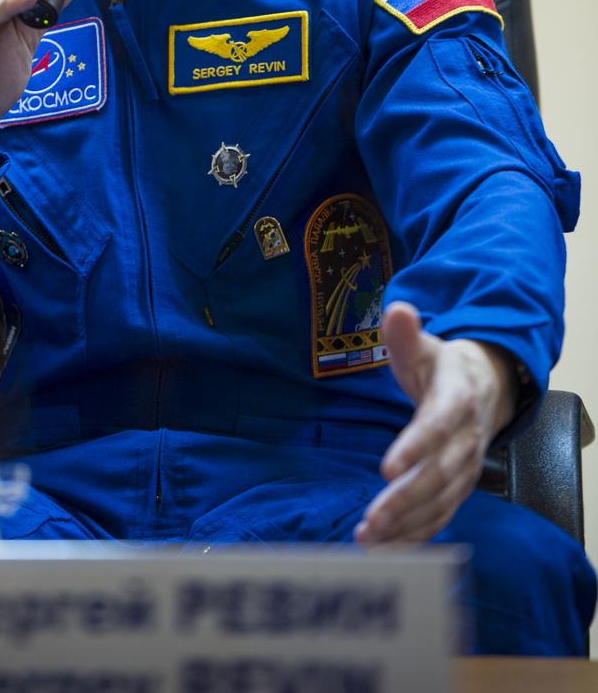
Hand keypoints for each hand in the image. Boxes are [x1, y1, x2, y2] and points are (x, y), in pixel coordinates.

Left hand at [354, 301, 515, 544]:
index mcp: (456, 399)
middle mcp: (466, 438)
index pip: (437, 426)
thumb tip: (398, 309)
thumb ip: (406, 334)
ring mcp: (466, 466)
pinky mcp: (460, 486)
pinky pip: (442, 515)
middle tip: (371, 521)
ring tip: (371, 539)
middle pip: (438, 474)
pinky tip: (389, 549)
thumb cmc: (443, 366)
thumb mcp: (424, 346)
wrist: (486, 386)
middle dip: (405, 500)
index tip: (387, 469)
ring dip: (408, 524)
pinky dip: (418, 534)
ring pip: (441, 501)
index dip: (415, 448)